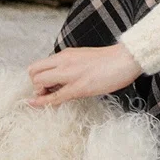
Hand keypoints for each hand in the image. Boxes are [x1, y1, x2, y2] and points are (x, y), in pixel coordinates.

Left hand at [26, 43, 142, 107]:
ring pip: (39, 83)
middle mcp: (64, 61)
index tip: (44, 85)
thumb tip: (61, 76)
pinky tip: (36, 105)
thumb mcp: (83, 57)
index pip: (38, 64)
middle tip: (45, 91)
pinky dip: (42, 103)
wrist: (125, 59)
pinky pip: (54, 97)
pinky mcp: (78, 87)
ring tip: (47, 97)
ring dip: (39, 93)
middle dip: (35, 85)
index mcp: (66, 54)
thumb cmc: (109, 60)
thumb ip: (70, 65)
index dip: (36, 77)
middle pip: (33, 72)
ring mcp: (70, 74)